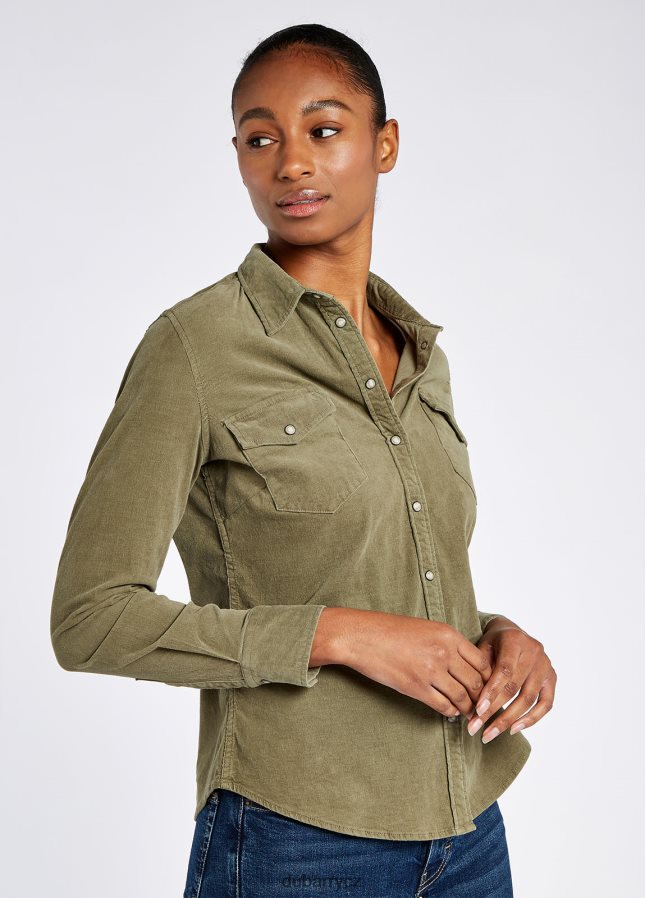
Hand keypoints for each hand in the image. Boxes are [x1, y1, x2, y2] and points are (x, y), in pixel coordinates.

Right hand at [315, 607, 494, 718]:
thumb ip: (447, 643)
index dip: (488, 677)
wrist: (361, 636)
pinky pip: (443, 706)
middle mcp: (444, 652)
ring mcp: (430, 671)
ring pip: (463, 697)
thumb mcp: (425, 627)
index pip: (482, 662)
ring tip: (468, 712)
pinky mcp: (416, 687)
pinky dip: (450, 712)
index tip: (487, 685)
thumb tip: (464, 662)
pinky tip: (450, 712)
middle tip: (482, 704)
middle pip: (476, 682)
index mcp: (448, 634)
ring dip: (468, 708)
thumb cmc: (390, 630)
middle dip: (482, 697)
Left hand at [466, 616, 556, 742]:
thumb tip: (472, 701)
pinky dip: (531, 719)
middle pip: (515, 688)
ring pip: (529, 699)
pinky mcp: (552, 678)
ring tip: (489, 734)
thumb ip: (480, 669)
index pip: (504, 671)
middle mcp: (534, 651)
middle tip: (475, 728)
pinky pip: (546, 704)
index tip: (477, 711)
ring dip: (508, 720)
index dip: (491, 692)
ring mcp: (546, 665)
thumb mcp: (482, 647)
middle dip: (494, 711)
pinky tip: (513, 730)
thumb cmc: (493, 643)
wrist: (511, 632)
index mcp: (514, 640)